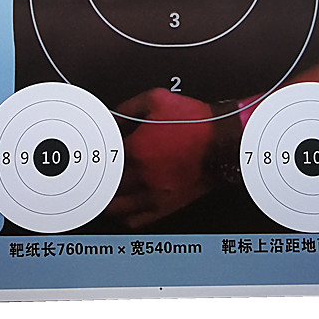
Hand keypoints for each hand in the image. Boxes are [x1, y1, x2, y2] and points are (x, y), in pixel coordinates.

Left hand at [106, 88, 215, 228]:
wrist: (222, 142)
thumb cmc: (194, 121)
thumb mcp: (157, 99)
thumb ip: (129, 107)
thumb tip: (114, 116)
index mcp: (136, 149)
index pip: (105, 155)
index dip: (99, 151)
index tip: (98, 147)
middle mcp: (142, 175)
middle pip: (107, 184)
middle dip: (99, 178)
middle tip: (96, 172)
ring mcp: (153, 193)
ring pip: (117, 206)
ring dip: (107, 200)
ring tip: (103, 192)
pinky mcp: (166, 205)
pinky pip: (136, 220)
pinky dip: (125, 216)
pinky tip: (123, 209)